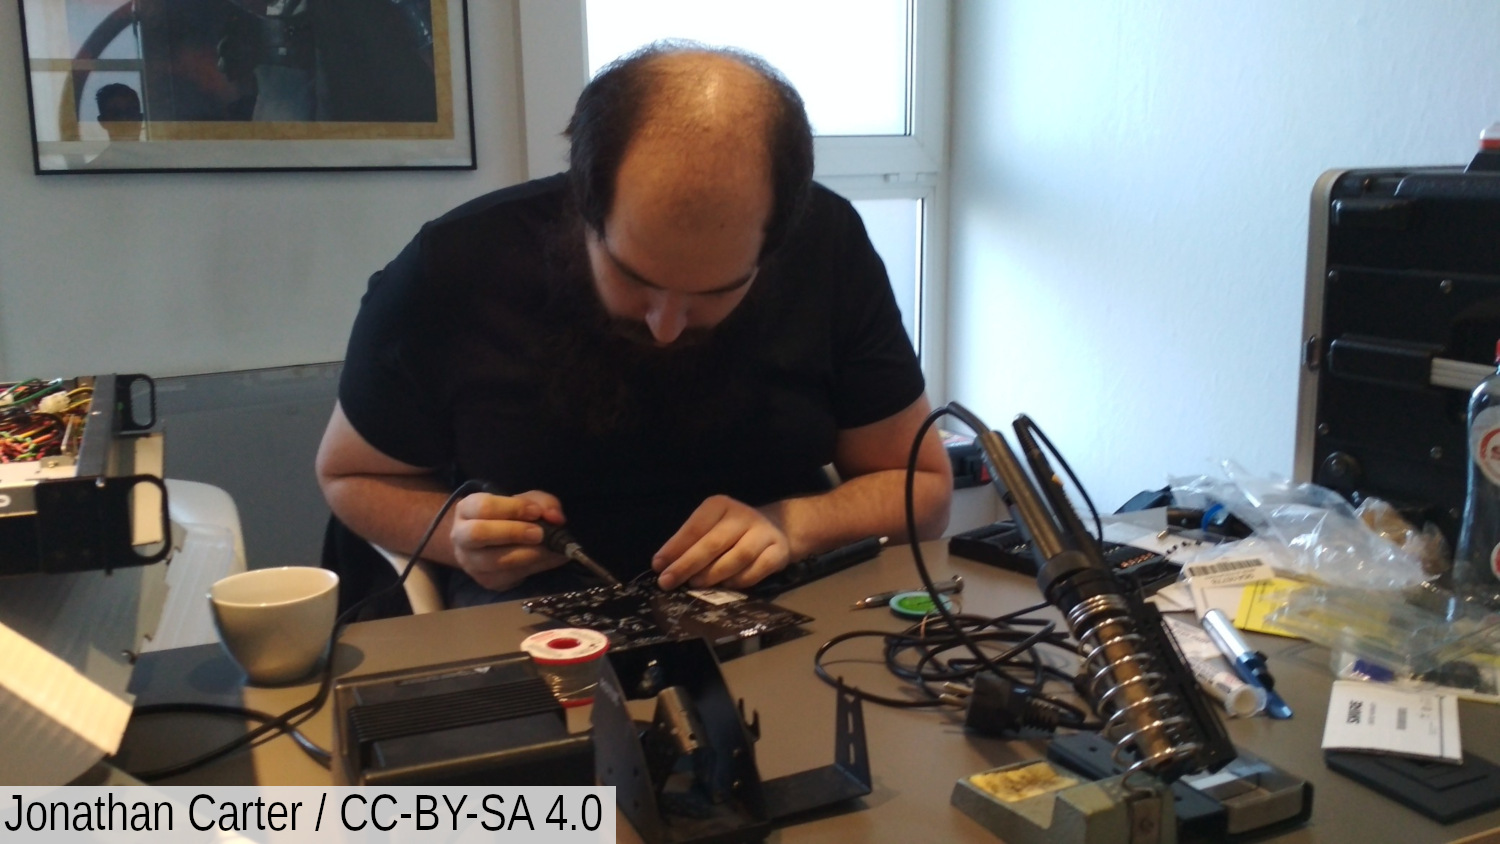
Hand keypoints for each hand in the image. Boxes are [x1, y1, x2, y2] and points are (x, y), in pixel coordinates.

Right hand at [449, 490, 567, 591]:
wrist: (490, 543)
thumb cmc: (507, 516)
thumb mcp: (524, 501)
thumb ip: (542, 503)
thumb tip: (556, 518)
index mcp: (467, 509)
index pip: (484, 507)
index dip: (512, 508)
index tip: (536, 512)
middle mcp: (461, 536)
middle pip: (479, 534)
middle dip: (514, 532)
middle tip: (540, 533)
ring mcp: (470, 562)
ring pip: (495, 561)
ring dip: (527, 554)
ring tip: (550, 548)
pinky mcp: (485, 581)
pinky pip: (509, 577)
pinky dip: (534, 568)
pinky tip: (548, 559)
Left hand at [653, 495, 792, 589]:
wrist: (776, 529)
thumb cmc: (732, 532)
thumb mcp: (709, 529)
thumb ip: (688, 545)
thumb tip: (663, 566)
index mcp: (720, 505)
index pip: (694, 527)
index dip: (675, 548)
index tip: (657, 566)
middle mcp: (743, 515)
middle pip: (714, 542)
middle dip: (688, 564)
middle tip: (668, 582)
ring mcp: (763, 532)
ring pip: (738, 556)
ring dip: (714, 574)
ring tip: (695, 585)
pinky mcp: (779, 550)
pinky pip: (758, 569)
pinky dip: (740, 580)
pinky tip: (726, 587)